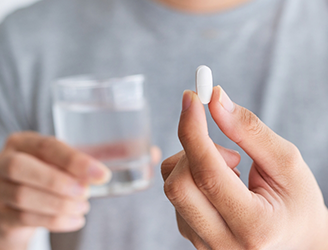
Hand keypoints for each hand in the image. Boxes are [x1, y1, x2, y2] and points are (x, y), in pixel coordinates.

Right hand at [0, 132, 110, 249]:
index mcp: (21, 142)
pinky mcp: (0, 215)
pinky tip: (76, 220)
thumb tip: (99, 174)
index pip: (47, 146)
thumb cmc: (42, 178)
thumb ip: (74, 165)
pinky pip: (26, 218)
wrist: (15, 208)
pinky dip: (56, 220)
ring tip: (83, 207)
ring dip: (60, 203)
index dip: (75, 160)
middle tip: (86, 192)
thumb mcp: (56, 164)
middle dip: (58, 181)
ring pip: (23, 195)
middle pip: (21, 167)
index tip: (101, 174)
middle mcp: (2, 162)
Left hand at [162, 87, 327, 248]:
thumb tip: (215, 100)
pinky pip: (176, 194)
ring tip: (232, 172)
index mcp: (254, 226)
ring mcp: (202, 243)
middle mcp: (222, 242)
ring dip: (195, 164)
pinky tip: (220, 185)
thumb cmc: (297, 202)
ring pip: (172, 187)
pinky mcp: (190, 235)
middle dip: (194, 150)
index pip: (208, 174)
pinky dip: (192, 175)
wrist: (295, 241)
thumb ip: (249, 130)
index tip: (190, 98)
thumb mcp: (286, 163)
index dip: (194, 131)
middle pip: (179, 185)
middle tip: (230, 150)